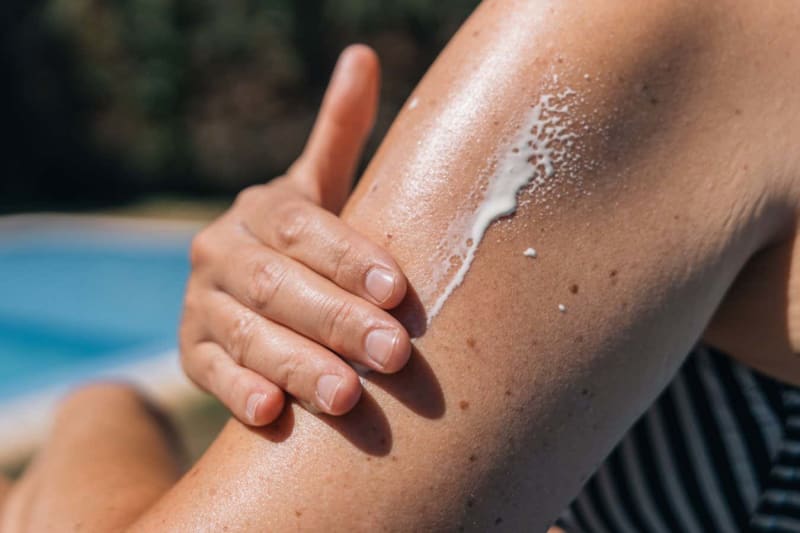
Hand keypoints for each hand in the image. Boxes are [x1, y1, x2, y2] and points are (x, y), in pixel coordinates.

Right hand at [180, 45, 410, 424]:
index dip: (349, 258)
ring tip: (346, 397)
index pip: (304, 229)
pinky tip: (270, 414)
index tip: (396, 290)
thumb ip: (340, 131)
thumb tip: (362, 55)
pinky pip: (208, 374)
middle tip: (392, 354)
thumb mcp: (320, 189)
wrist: (246, 290)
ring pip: (247, 334)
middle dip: (336, 321)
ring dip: (296, 365)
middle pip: (279, 286)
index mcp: (261, 210)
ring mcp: (200, 304)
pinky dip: (236, 393)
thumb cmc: (307, 241)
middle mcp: (221, 251)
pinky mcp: (190, 353)